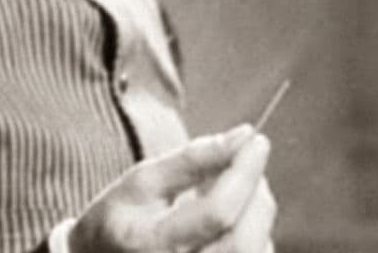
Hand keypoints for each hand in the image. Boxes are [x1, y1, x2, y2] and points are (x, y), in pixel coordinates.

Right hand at [68, 124, 272, 252]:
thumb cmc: (119, 219)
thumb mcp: (143, 181)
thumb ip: (192, 159)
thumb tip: (244, 136)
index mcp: (151, 246)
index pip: (217, 213)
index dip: (244, 173)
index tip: (256, 141)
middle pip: (245, 240)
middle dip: (256, 193)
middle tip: (248, 163)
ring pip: (257, 252)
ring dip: (257, 211)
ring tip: (233, 187)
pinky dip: (255, 231)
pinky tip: (233, 214)